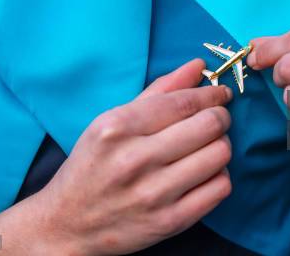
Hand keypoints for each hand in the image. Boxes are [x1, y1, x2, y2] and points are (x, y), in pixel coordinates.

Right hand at [33, 59, 232, 254]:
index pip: (185, 102)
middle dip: (220, 117)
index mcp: (117, 128)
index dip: (212, 94)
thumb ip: (158, 92)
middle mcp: (135, 160)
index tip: (220, 94)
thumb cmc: (92, 166)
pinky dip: (219, 176)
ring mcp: (154, 194)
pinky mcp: (170, 221)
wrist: (68, 224)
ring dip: (220, 146)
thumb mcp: (112, 121)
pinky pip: (220, 188)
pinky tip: (203, 174)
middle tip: (216, 119)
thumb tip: (198, 66)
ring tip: (206, 147)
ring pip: (220, 154)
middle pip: (209, 125)